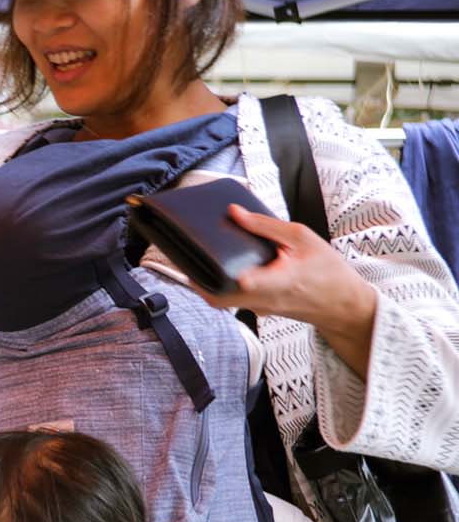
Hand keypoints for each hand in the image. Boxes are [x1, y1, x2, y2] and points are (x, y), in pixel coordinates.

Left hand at [200, 204, 377, 373]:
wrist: (341, 304)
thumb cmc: (326, 269)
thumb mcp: (302, 238)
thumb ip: (266, 226)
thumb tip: (235, 213)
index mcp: (279, 281)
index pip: (249, 283)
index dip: (229, 277)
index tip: (211, 268)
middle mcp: (263, 299)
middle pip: (218, 297)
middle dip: (196, 278)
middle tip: (181, 256)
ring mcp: (257, 308)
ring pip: (221, 300)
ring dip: (205, 281)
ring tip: (193, 257)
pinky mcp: (256, 309)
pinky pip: (231, 298)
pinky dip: (220, 284)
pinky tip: (217, 265)